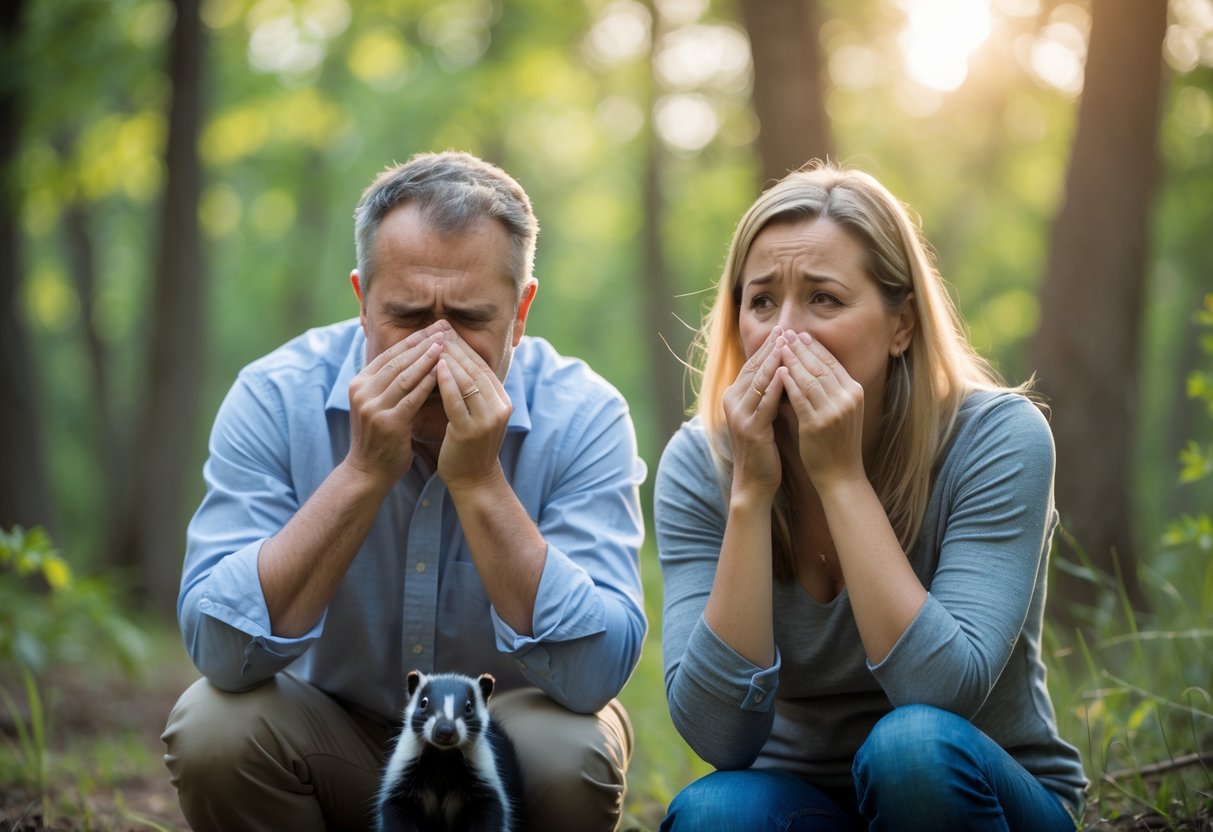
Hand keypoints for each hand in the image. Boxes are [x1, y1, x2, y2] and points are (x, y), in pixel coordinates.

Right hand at [345, 321, 447, 484]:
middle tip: (443, 329)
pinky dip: (428, 382)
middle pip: (397, 361)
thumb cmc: (379, 438)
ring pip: (404, 376)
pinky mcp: (388, 422)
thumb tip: (415, 358)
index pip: (388, 356)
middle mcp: (362, 392)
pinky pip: (412, 397)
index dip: (411, 340)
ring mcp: (373, 407)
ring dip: (427, 358)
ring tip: (445, 344)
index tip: (432, 328)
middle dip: (422, 343)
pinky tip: (443, 372)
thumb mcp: (378, 405)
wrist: (368, 472)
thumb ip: (389, 384)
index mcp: (359, 385)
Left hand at [433, 333, 511, 491]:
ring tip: (433, 343)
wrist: (474, 482)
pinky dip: (447, 382)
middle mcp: (499, 408)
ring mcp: (487, 420)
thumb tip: (454, 362)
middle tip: (437, 330)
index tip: (446, 332)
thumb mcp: (476, 415)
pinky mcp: (471, 431)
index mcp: (502, 401)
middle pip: (476, 369)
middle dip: (456, 348)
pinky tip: (435, 367)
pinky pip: (458, 400)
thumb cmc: (469, 447)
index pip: (482, 367)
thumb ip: (472, 392)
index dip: (464, 348)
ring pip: (468, 381)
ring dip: (450, 360)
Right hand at [723, 327, 788, 499]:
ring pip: (759, 381)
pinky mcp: (750, 428)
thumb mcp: (763, 414)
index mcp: (734, 397)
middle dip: (771, 347)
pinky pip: (765, 402)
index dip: (768, 347)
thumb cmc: (763, 448)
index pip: (752, 365)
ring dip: (774, 360)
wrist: (755, 482)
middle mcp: (732, 402)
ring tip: (788, 343)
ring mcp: (739, 415)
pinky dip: (776, 385)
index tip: (784, 330)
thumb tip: (785, 368)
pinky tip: (787, 372)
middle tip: (787, 328)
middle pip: (754, 368)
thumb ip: (768, 393)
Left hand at [779, 331, 865, 484]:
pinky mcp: (818, 423)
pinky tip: (778, 370)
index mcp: (854, 392)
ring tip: (778, 345)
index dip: (814, 347)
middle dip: (801, 347)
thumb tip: (808, 366)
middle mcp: (847, 398)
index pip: (832, 362)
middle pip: (820, 365)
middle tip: (785, 332)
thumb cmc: (836, 442)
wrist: (840, 473)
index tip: (800, 334)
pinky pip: (800, 396)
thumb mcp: (839, 410)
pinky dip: (789, 381)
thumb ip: (829, 389)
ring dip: (792, 359)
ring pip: (809, 377)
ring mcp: (834, 410)